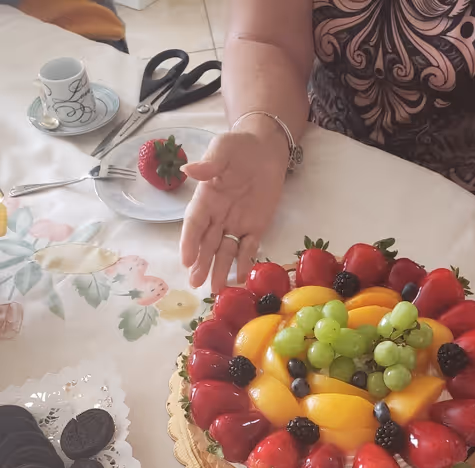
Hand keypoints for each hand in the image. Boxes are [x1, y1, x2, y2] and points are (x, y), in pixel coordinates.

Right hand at [180, 130, 287, 291]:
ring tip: (215, 289)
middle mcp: (217, 216)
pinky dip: (245, 263)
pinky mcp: (255, 228)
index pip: (194, 224)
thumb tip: (190, 169)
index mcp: (205, 199)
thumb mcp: (222, 148)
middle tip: (196, 283)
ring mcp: (236, 224)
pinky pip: (249, 248)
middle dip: (201, 263)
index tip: (185, 260)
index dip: (189, 242)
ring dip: (219, 269)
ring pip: (225, 251)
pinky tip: (240, 278)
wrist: (265, 149)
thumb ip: (210, 163)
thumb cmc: (238, 147)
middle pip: (207, 243)